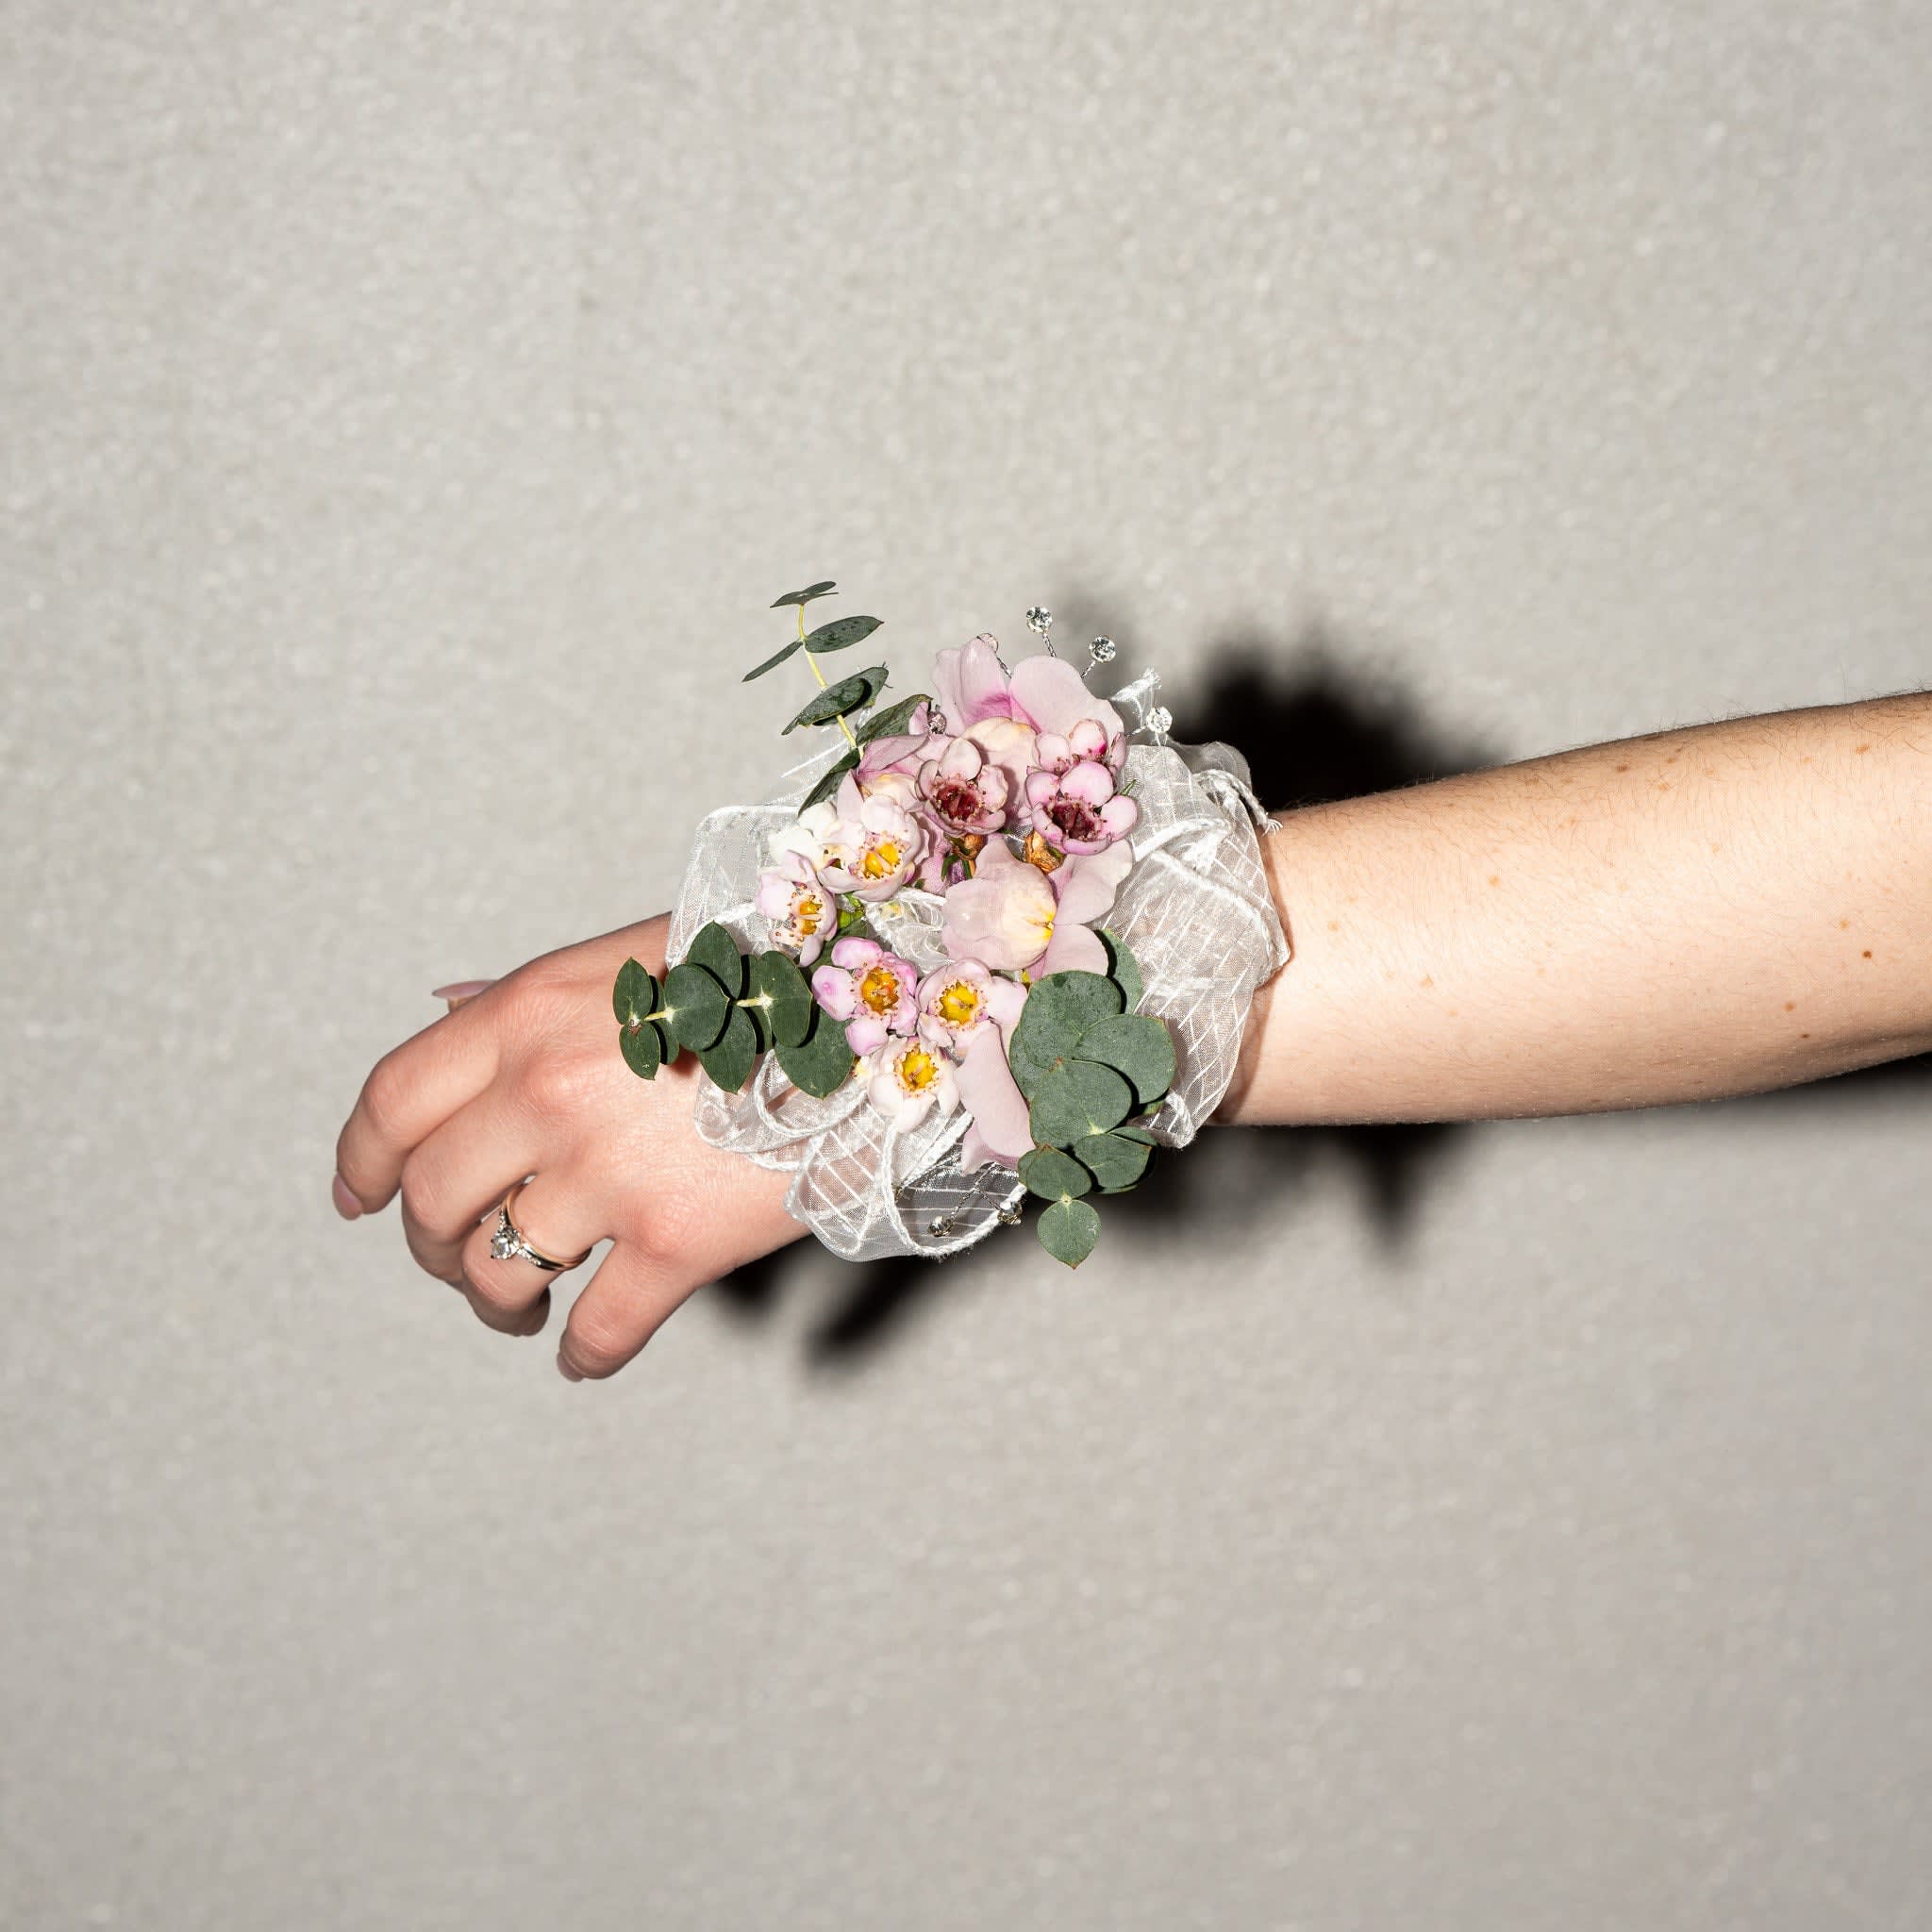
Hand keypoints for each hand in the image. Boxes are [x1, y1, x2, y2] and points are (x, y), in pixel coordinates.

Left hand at [333, 914, 804, 1379]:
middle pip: (434, 1200)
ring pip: (498, 1276)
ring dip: (496, 1307)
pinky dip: (582, 1357)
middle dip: (432, 1245)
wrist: (877, 1018)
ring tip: (521, 1313)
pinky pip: (597, 1331)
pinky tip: (584, 1358)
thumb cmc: (754, 978)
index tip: (360, 1198)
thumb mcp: (624, 958)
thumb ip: (528, 996)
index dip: (363, 1160)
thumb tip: (441, 1010)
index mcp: (528, 1014)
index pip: (394, 1101)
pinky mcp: (678, 1244)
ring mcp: (609, 1173)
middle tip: (457, 1261)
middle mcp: (548, 1093)